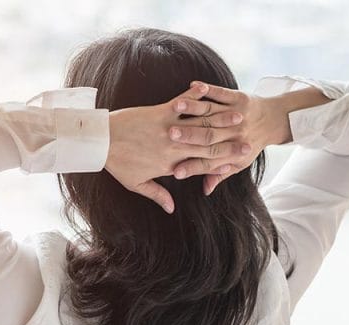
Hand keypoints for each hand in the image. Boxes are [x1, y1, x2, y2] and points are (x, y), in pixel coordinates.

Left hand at [106, 82, 247, 213]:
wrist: (99, 141)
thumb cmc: (116, 163)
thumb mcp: (135, 183)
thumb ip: (157, 195)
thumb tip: (171, 209)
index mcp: (170, 165)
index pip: (201, 166)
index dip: (222, 164)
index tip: (239, 163)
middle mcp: (173, 148)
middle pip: (207, 146)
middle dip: (230, 143)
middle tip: (250, 140)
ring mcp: (168, 129)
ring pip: (200, 124)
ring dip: (221, 119)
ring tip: (239, 115)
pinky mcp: (160, 112)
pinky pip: (183, 104)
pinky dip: (195, 97)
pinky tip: (208, 91)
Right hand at [169, 81, 287, 194]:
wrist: (276, 121)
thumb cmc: (251, 144)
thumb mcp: (239, 163)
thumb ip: (219, 174)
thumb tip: (205, 190)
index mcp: (233, 152)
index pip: (209, 162)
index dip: (193, 167)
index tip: (175, 172)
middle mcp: (235, 134)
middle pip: (209, 136)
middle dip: (189, 135)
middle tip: (169, 136)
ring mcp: (237, 114)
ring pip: (212, 112)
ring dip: (194, 108)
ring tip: (176, 107)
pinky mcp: (239, 98)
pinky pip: (222, 93)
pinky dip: (208, 89)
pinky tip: (193, 85)